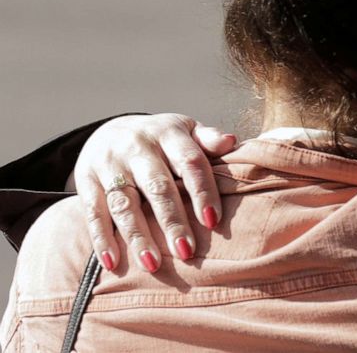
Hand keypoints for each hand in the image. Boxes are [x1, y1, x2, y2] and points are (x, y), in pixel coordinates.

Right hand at [73, 114, 236, 272]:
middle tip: (186, 251)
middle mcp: (136, 146)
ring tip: (152, 264)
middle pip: (157, 187)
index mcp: (168, 133)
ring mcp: (109, 164)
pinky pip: (93, 212)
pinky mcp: (86, 181)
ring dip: (137, 236)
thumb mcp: (186, 130)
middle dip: (172, 221)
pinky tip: (113, 262)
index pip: (190, 162)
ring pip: (124, 203)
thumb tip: (231, 142)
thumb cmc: (162, 139)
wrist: (111, 129)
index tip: (213, 221)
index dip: (202, 191)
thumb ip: (208, 139)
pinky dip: (102, 239)